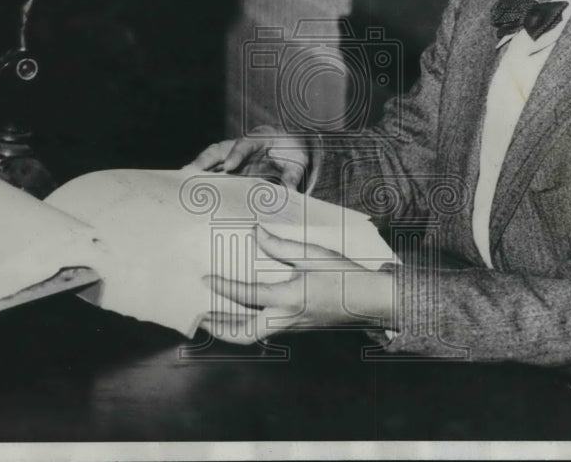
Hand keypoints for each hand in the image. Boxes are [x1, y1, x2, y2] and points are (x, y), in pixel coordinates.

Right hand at [189, 125, 312, 190]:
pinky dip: (203, 180)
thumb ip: (292, 175)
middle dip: (205, 160)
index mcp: (260, 138)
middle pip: (219, 150)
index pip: (245, 144)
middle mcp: (241, 146)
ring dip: (198, 171)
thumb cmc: (292, 152)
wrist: (289, 147)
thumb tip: (289, 192)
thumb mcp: (298, 162)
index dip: (236, 154)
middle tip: (191, 172)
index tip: (229, 166)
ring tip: (184, 183)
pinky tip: (193, 191)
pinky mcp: (230, 169)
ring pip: (212, 161)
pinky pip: (214, 173)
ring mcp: (233, 157)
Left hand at [199, 225, 394, 345]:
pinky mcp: (297, 328)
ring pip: (251, 337)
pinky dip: (246, 326)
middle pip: (242, 333)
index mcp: (288, 298)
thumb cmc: (346, 276)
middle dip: (218, 326)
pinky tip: (240, 313)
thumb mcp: (314, 255)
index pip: (245, 296)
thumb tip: (256, 233)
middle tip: (199, 314)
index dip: (222, 286)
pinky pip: (264, 332)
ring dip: (229, 330)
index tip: (205, 277)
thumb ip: (281, 246)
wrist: (371, 301)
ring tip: (211, 317)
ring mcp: (291, 327)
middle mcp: (286, 318)